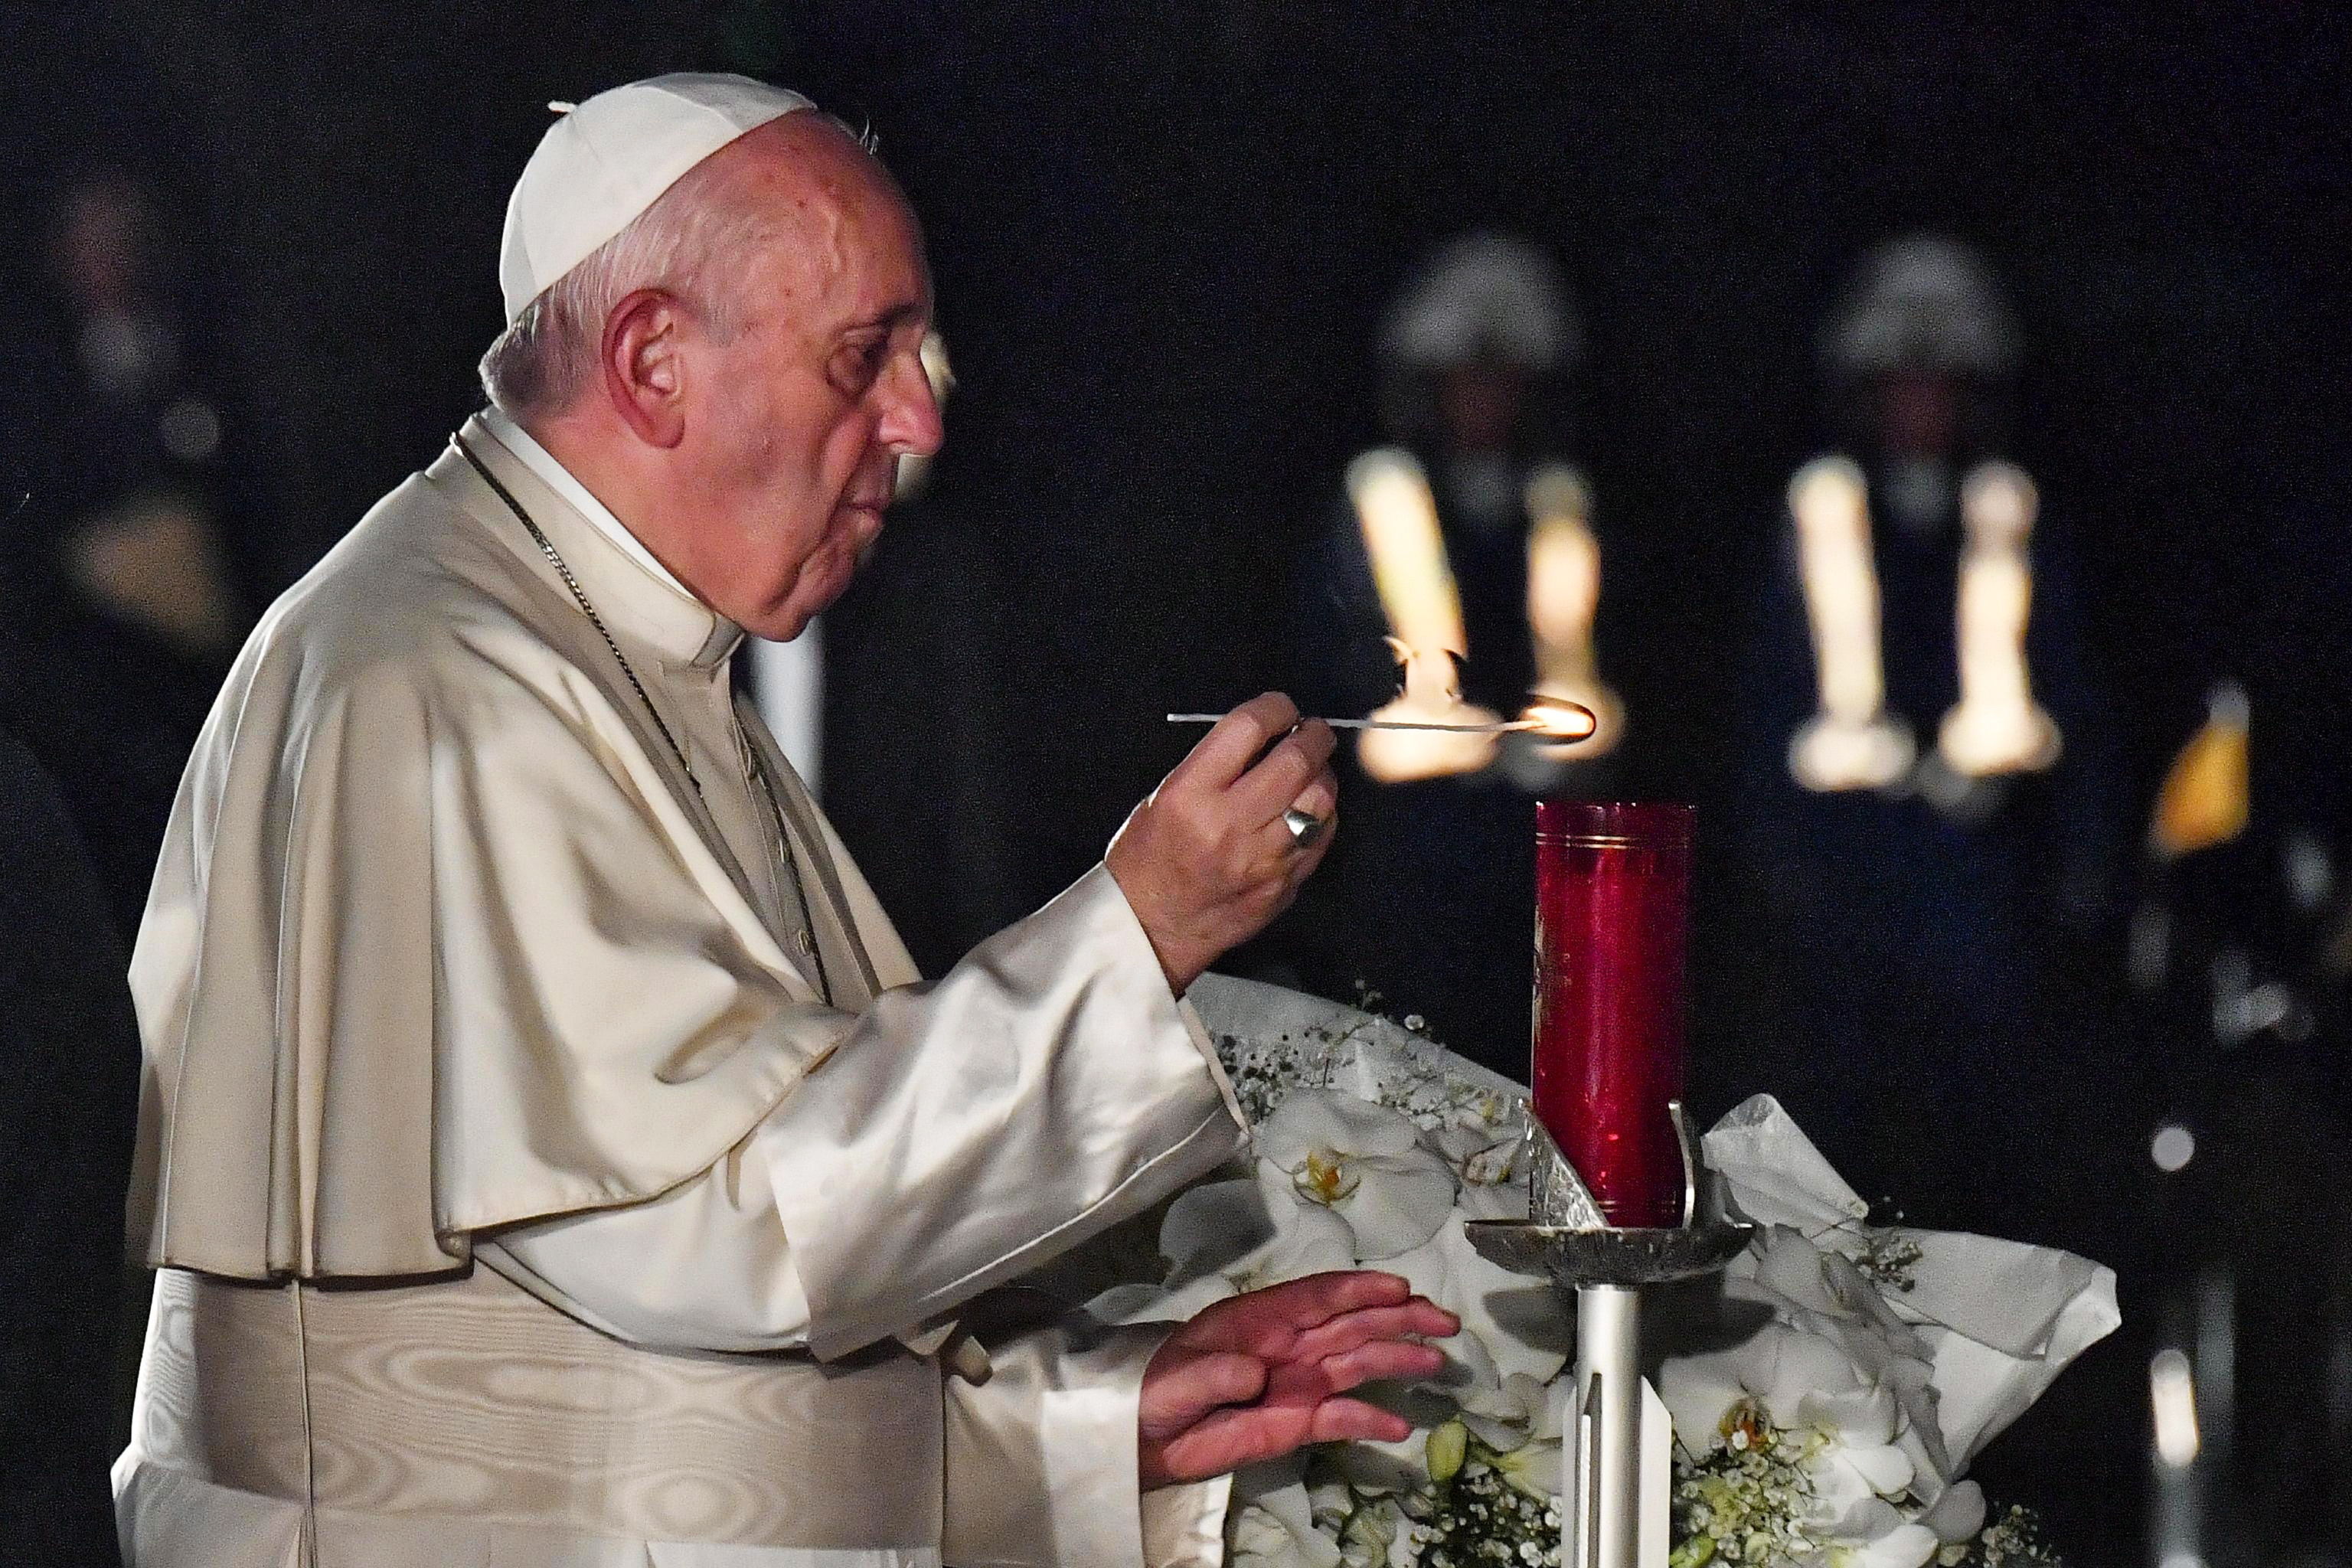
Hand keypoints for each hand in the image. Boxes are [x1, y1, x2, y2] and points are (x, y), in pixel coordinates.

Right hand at [1106, 692, 1338, 993]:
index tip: (1281, 708)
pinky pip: (1322, 837)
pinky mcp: (1283, 884)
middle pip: (1296, 760)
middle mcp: (1230, 825)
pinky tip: (1309, 809)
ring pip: (1319, 799)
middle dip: (1313, 735)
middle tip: (1312, 731)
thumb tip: (1266, 736)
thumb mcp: (1164, 797)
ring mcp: (1262, 859)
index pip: (1247, 729)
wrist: (1150, 927)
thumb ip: (1215, 765)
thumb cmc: (1149, 860)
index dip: (1274, 707)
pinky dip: (1323, 815)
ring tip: (1311, 770)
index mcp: (1190, 796)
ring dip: (1323, 775)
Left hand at [1137, 1270, 1457, 1488]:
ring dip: (1397, 1359)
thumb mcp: (1178, 1378)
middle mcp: (1290, 1345)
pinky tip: (1399, 1425)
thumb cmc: (1155, 1390)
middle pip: (1353, 1324)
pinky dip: (1368, 1420)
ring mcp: (1298, 1383)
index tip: (1401, 1288)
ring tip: (1437, 1361)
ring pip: (1357, 1364)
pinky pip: (1341, 1418)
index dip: (1361, 1290)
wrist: (1141, 1435)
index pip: (1319, 1297)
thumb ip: (1214, 1372)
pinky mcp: (1296, 1423)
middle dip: (1399, 1318)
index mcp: (1261, 1320)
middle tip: (1444, 1320)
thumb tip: (1255, 1372)